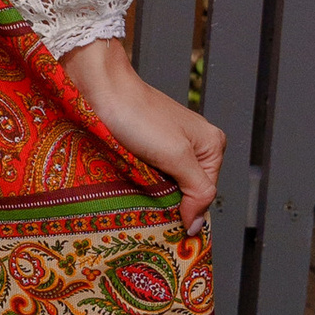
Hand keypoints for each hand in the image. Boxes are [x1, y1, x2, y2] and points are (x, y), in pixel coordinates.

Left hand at [58, 38, 225, 229]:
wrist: (103, 88)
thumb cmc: (139, 117)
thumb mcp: (176, 156)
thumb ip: (197, 190)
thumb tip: (197, 226)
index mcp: (212, 145)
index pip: (205, 194)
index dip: (187, 210)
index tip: (166, 223)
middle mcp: (195, 145)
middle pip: (188, 190)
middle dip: (169, 201)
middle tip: (147, 208)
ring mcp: (171, 144)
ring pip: (167, 183)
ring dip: (152, 192)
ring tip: (136, 194)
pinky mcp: (149, 145)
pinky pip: (152, 173)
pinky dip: (141, 182)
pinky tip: (129, 182)